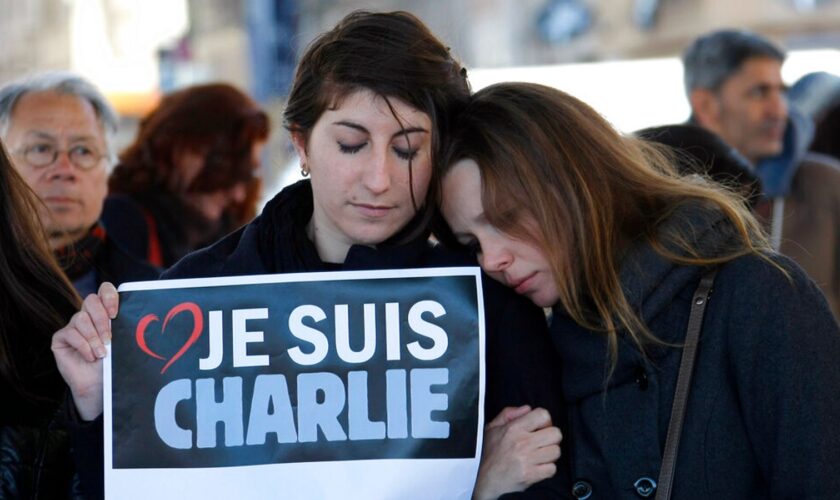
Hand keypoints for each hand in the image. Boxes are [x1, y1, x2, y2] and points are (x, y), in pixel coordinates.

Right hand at [52, 282, 118, 420]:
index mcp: (104, 312)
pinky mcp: (60, 338)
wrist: (99, 386)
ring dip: (93, 337)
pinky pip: (70, 333)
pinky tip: (90, 357)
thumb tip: (135, 317)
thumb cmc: (113, 363)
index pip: (104, 290)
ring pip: (81, 318)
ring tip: (102, 353)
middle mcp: (87, 316)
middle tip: (109, 338)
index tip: (115, 314)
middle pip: (91, 301)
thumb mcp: (121, 342)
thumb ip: (122, 327)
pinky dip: (83, 345)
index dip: (109, 296)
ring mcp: (73, 326)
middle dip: (102, 320)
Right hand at [473, 405, 561, 499]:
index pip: (543, 415)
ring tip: (539, 456)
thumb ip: (508, 414)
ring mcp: (528, 459)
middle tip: (542, 442)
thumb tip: (527, 408)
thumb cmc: (488, 453)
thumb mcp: (492, 428)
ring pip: (556, 451)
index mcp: (514, 428)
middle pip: (555, 434)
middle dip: (551, 438)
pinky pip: (552, 469)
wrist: (482, 479)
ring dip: (550, 454)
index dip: (545, 421)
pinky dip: (547, 469)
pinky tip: (537, 467)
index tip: (540, 428)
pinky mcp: (531, 475)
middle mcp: (522, 442)